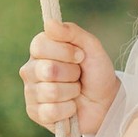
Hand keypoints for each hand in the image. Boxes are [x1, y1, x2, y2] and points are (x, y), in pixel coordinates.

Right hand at [19, 19, 119, 135]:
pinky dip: (68, 109)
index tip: (80, 56)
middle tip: (78, 76)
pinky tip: (71, 107)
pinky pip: (50, 111)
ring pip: (50, 92)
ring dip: (72, 92)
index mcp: (40, 50)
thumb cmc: (96, 72)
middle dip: (72, 73)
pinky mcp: (35, 113)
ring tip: (76, 91)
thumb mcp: (91, 47)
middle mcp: (31, 69)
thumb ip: (72, 32)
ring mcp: (31, 92)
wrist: (106, 101)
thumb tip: (49, 23)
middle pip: (47, 70)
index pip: (40, 45)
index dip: (65, 51)